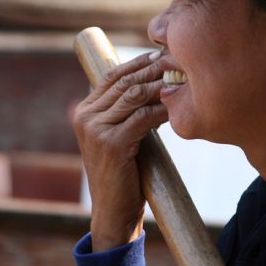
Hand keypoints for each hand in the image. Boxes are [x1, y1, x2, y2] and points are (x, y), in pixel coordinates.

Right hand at [72, 52, 167, 251]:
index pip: (112, 75)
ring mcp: (96, 130)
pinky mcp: (112, 144)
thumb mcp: (120, 135)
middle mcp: (85, 117)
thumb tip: (155, 82)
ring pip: (134, 96)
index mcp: (84, 111)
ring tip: (181, 79)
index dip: (138, 62)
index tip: (161, 53)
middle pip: (124, 82)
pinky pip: (143, 117)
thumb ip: (126, 111)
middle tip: (177, 61)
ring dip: (161, 85)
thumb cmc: (123, 172)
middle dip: (153, 69)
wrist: (113, 211)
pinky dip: (163, 109)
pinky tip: (177, 107)